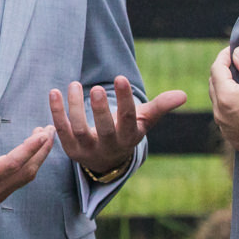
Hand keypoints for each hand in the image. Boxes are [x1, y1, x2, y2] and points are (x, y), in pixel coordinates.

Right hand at [0, 112, 52, 202]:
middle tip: (50, 130)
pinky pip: (19, 180)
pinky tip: (32, 150)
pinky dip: (30, 164)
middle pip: (26, 171)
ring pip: (25, 177)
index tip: (44, 132)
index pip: (14, 162)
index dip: (31, 147)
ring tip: (44, 136)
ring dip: (38, 157)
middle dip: (41, 151)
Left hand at [48, 77, 186, 176]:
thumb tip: (184, 94)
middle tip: (97, 88)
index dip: (126, 100)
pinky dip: (56, 112)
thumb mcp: (145, 120)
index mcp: (128, 137)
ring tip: (74, 84)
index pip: (128, 119)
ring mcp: (87, 149)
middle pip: (104, 129)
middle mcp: (108, 145)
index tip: (121, 78)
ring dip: (74, 107)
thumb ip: (161, 106)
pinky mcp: (69, 148)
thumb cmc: (127, 131)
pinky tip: (54, 92)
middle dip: (100, 110)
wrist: (107, 161)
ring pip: (78, 129)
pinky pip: (60, 130)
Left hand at [209, 46, 238, 159]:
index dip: (223, 57)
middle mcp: (221, 115)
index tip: (232, 51)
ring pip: (217, 103)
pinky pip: (224, 119)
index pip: (216, 70)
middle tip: (236, 64)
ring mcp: (225, 129)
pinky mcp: (233, 139)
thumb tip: (236, 52)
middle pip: (213, 86)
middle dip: (222, 73)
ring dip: (225, 90)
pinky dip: (229, 108)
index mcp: (227, 97)